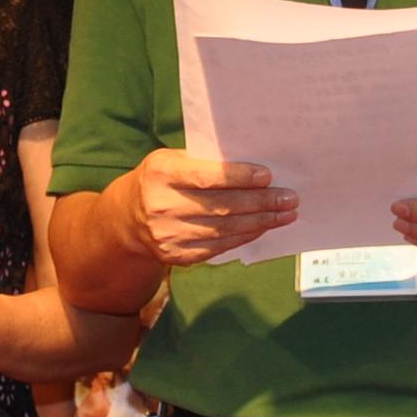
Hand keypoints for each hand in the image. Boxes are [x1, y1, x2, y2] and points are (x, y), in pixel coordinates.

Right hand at [123, 148, 293, 263]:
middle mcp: (162, 206)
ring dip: (261, 222)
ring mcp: (169, 235)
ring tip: (285, 214)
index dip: (239, 177)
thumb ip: (205, 162)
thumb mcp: (172, 160)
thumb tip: (255, 169)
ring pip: (225, 230)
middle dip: (261, 202)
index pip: (207, 177)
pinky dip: (245, 236)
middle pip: (222, 207)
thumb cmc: (161, 180)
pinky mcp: (177, 256)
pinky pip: (220, 247)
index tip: (268, 176)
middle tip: (289, 198)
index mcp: (161, 174)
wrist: (127, 218)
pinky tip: (263, 227)